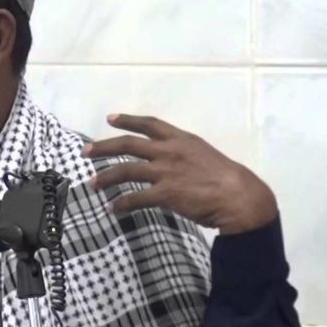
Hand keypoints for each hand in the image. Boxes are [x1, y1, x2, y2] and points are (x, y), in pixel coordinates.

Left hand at [83, 114, 276, 234]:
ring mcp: (166, 172)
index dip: (128, 120)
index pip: (149, 124)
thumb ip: (183, 155)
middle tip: (85, 151)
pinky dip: (121, 203)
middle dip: (103, 146)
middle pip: (128, 145)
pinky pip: (135, 198)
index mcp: (181, 140)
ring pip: (125, 170)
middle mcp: (169, 151)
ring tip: (92, 184)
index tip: (110, 118)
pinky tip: (113, 208)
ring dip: (105, 177)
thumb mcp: (204, 156)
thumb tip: (168, 163)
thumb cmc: (227, 179)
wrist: (241, 197)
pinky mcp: (165, 193)